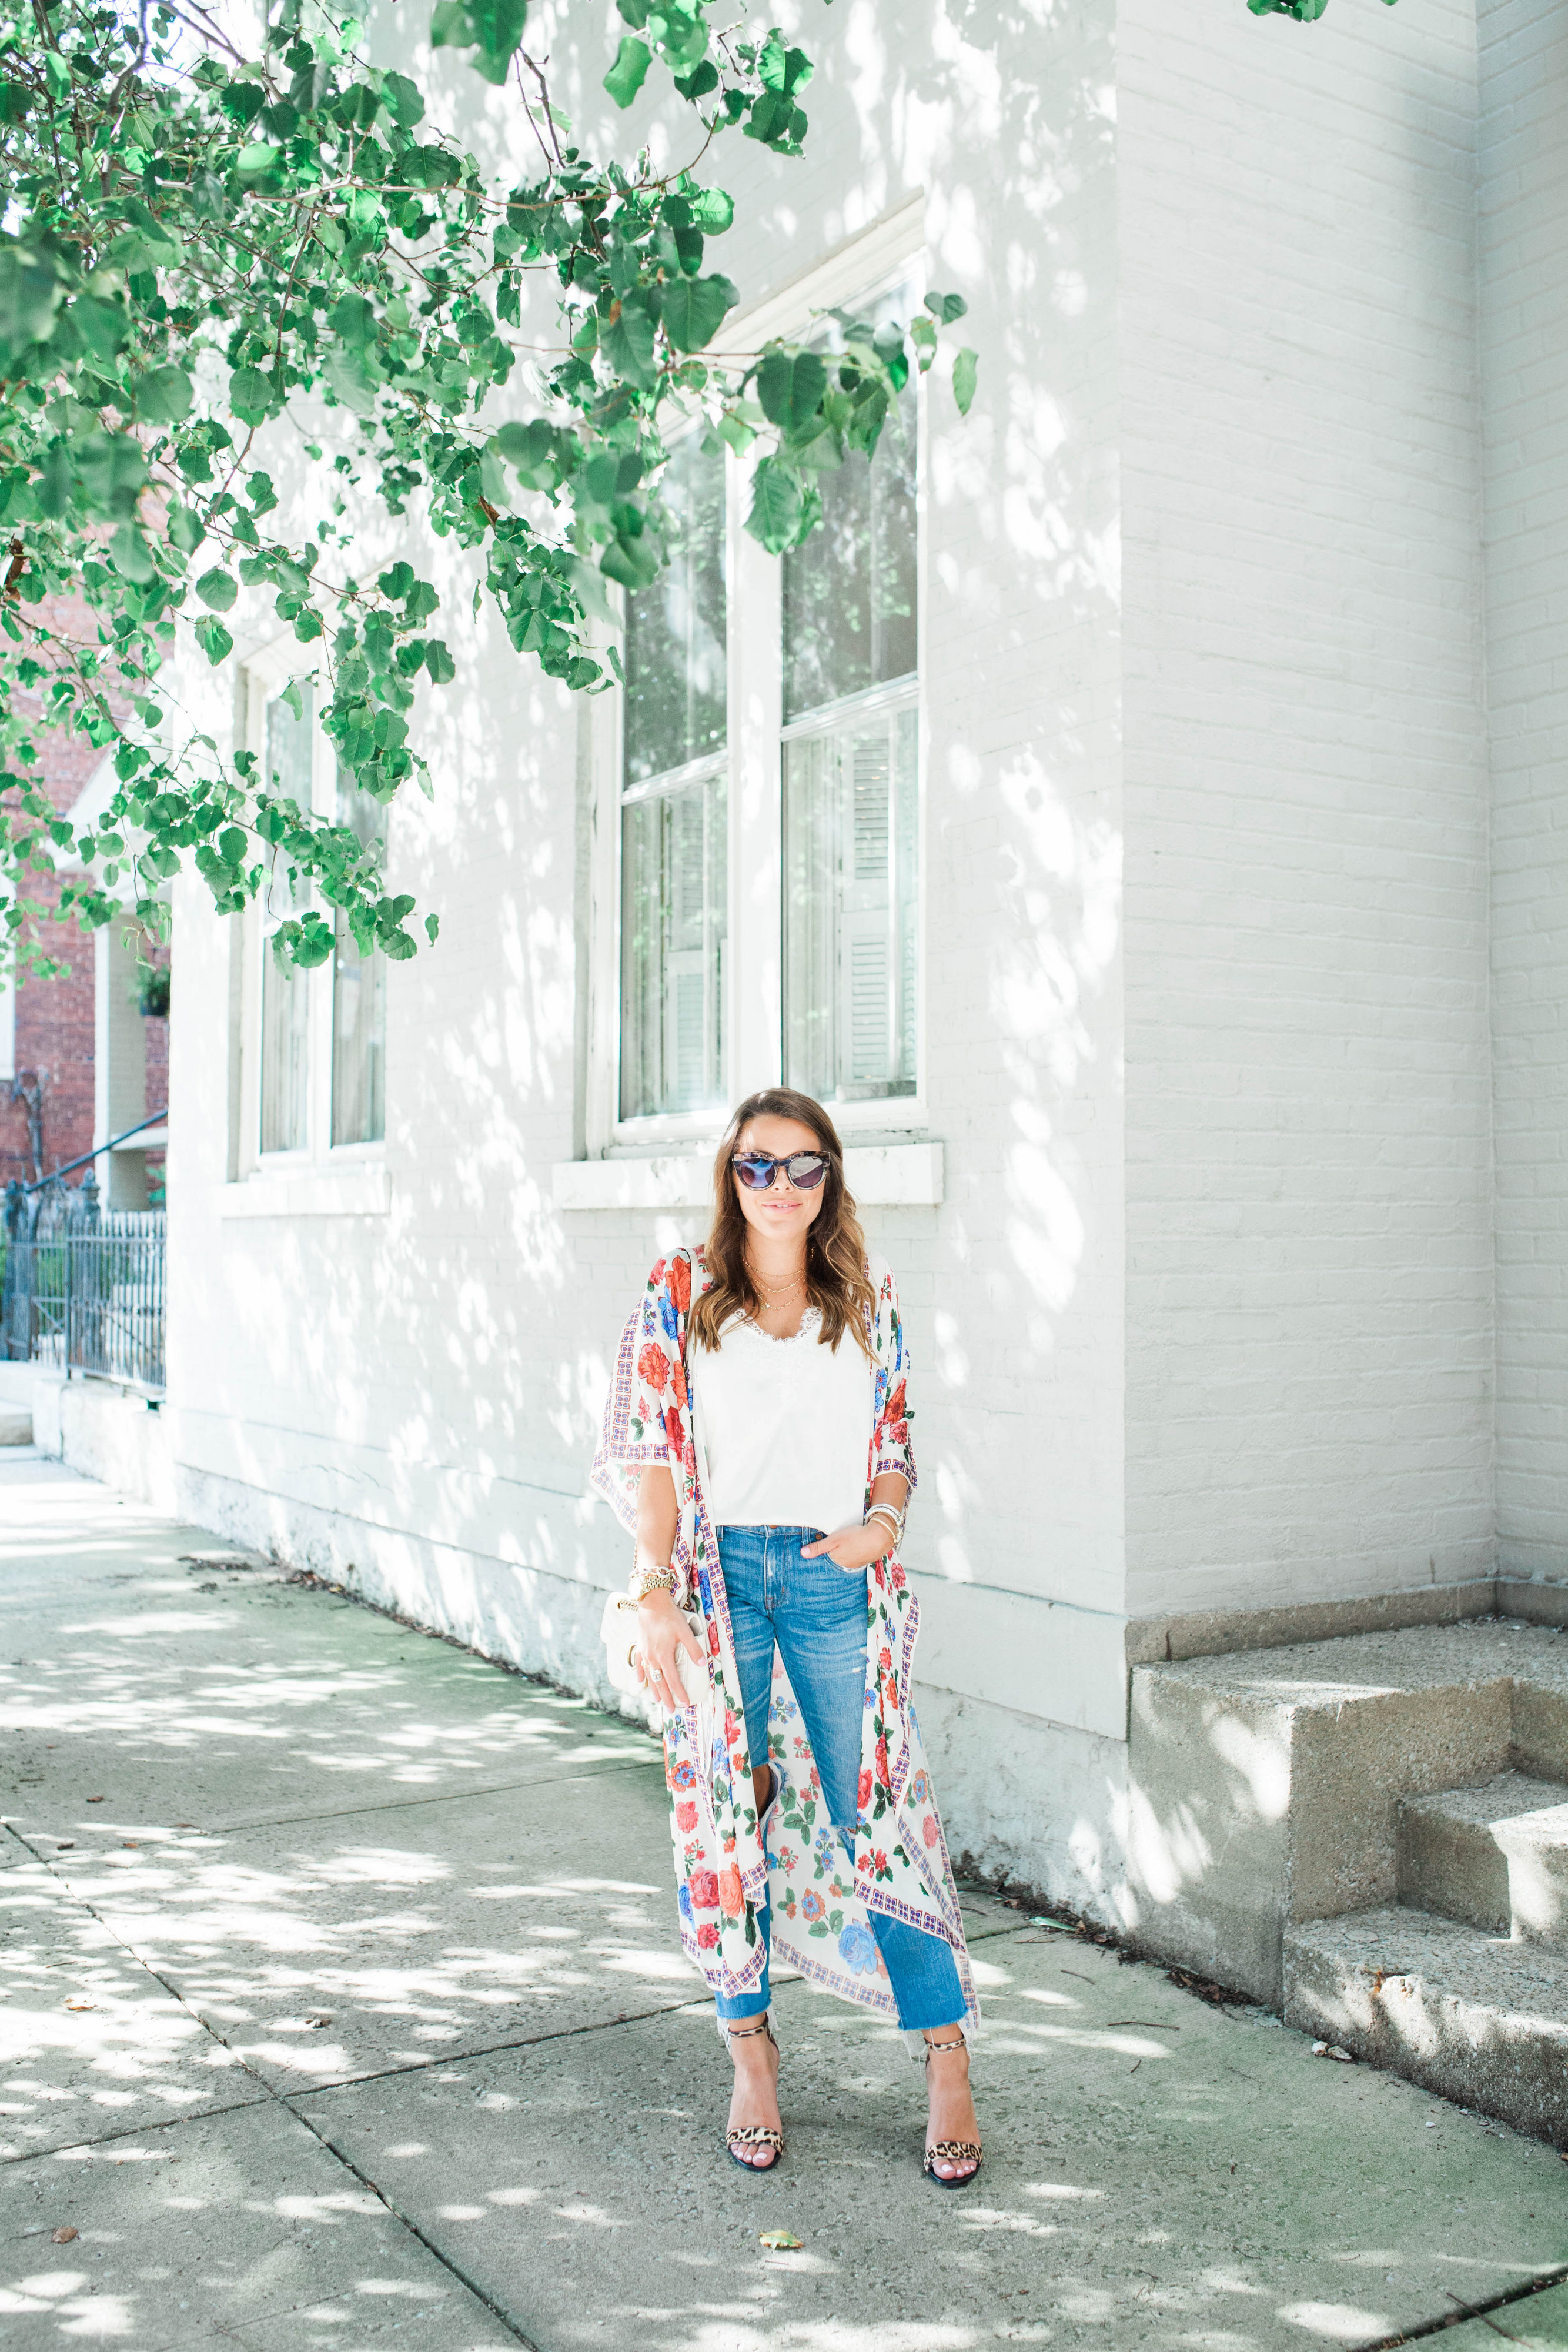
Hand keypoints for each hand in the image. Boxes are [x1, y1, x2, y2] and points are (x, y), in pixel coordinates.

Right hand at [635, 1589, 705, 1711]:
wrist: (652, 1603)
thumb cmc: (669, 1616)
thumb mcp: (685, 1632)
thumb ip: (693, 1649)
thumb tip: (702, 1664)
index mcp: (664, 1656)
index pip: (673, 1680)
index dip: (680, 1693)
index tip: (685, 1703)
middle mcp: (652, 1658)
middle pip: (660, 1683)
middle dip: (667, 1697)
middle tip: (672, 1709)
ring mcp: (644, 1653)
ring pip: (649, 1676)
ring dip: (654, 1689)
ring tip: (658, 1700)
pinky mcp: (640, 1646)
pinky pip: (638, 1663)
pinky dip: (639, 1673)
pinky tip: (640, 1680)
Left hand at [801, 1520, 891, 1570]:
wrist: (879, 1537)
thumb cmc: (856, 1537)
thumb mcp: (834, 1539)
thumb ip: (819, 1547)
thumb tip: (802, 1554)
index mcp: (835, 1562)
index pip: (820, 1566)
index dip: (814, 1563)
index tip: (805, 1563)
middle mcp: (843, 1567)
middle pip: (829, 1566)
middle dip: (823, 1563)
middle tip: (816, 1561)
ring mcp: (852, 1565)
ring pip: (839, 1564)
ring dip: (834, 1561)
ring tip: (829, 1556)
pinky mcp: (859, 1561)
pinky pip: (847, 1562)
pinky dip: (844, 1559)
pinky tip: (844, 1553)